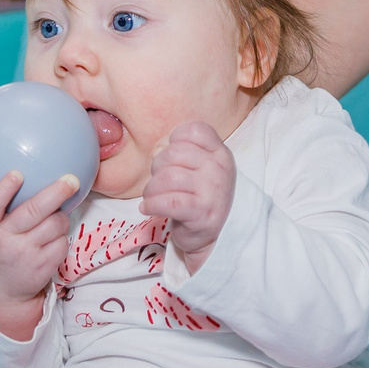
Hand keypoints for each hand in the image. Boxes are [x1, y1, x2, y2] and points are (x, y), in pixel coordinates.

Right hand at [0, 171, 82, 339]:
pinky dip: (62, 235)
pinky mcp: (43, 267)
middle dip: (55, 192)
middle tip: (70, 179)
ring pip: (54, 225)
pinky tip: (55, 233)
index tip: (17, 174)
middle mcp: (4, 242)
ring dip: (60, 214)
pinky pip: (62, 242)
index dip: (3, 190)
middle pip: (32, 212)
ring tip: (58, 210)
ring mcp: (25, 255)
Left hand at [142, 121, 233, 271]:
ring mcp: (212, 191)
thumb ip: (182, 153)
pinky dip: (151, 204)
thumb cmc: (201, 197)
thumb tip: (157, 151)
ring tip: (152, 197)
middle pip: (173, 153)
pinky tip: (148, 207)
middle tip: (159, 183)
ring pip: (167, 178)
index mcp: (220, 153)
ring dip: (151, 189)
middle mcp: (219, 169)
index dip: (175, 140)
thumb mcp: (201, 169)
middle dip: (157, 167)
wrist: (217, 237)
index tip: (172, 158)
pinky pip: (168, 202)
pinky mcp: (201, 213)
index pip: (194, 130)